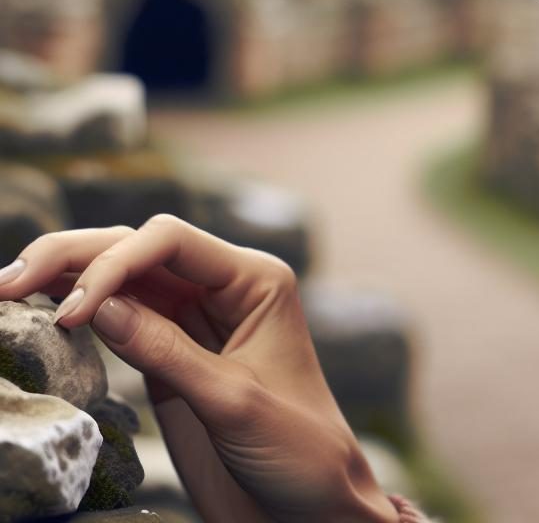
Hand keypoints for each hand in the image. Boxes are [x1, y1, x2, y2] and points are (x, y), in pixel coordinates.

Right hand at [0, 214, 399, 522]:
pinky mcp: (171, 354)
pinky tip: (45, 315)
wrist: (310, 505)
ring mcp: (195, 319)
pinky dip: (82, 314)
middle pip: (142, 249)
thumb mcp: (233, 401)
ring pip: (124, 280)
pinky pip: (121, 320)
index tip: (71, 312)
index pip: (173, 241)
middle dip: (77, 257)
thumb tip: (96, 305)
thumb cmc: (296, 449)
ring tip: (10, 289)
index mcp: (256, 280)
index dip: (114, 262)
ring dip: (69, 279)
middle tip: (10, 282)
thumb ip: (167, 352)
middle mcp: (224, 287)